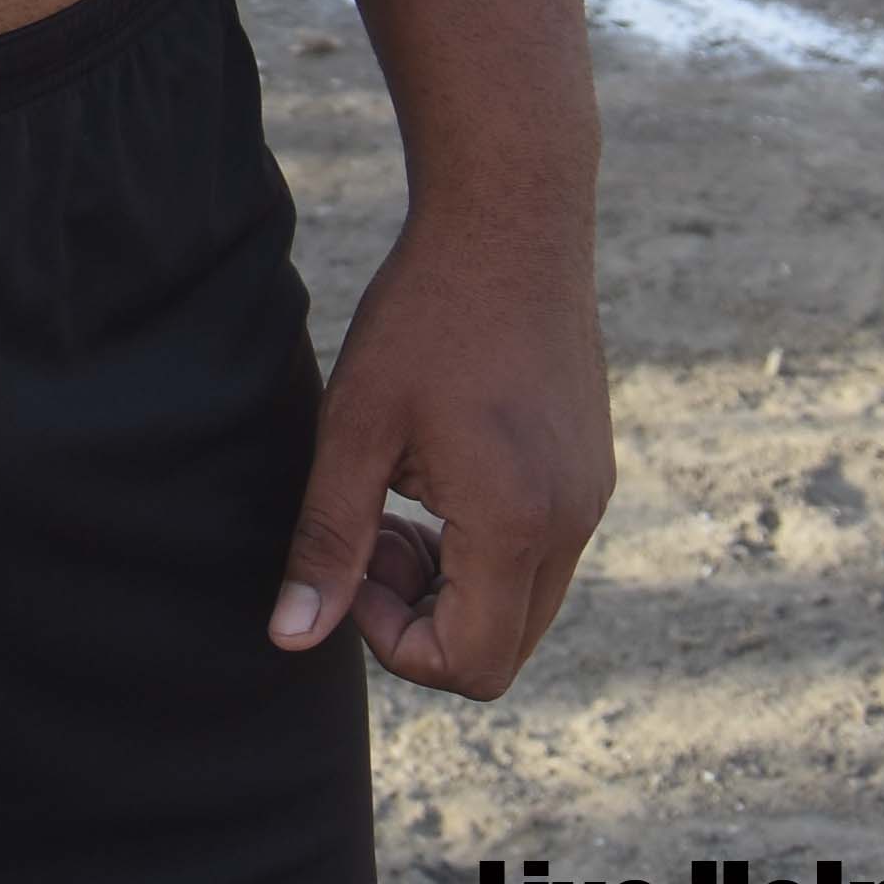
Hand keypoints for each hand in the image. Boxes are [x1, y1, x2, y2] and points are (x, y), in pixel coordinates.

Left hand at [269, 210, 615, 697]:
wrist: (512, 217)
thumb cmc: (425, 314)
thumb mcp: (356, 426)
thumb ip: (328, 541)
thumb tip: (290, 640)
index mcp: (516, 523)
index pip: (470, 666)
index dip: (393, 638)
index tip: (355, 556)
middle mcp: (573, 522)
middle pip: (500, 648)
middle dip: (423, 614)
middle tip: (373, 525)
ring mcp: (592, 496)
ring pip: (523, 603)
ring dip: (453, 578)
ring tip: (400, 493)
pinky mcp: (592, 469)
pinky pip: (541, 552)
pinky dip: (486, 543)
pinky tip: (442, 465)